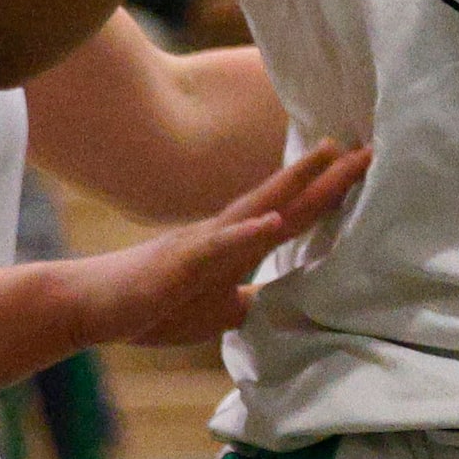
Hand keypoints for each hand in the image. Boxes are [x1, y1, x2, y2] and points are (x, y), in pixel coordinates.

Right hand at [69, 140, 368, 347]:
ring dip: (295, 183)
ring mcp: (203, 245)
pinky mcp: (179, 264)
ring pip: (257, 207)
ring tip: (329, 155)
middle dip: (330, 177)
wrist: (88, 307)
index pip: (295, 215)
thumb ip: (250, 300)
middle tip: (370, 148)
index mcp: (238, 244)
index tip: (366, 169)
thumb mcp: (217, 309)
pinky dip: (247, 233)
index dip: (331, 194)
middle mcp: (227, 234)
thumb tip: (282, 310)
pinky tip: (273, 221)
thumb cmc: (153, 304)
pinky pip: (217, 246)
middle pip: (288, 200)